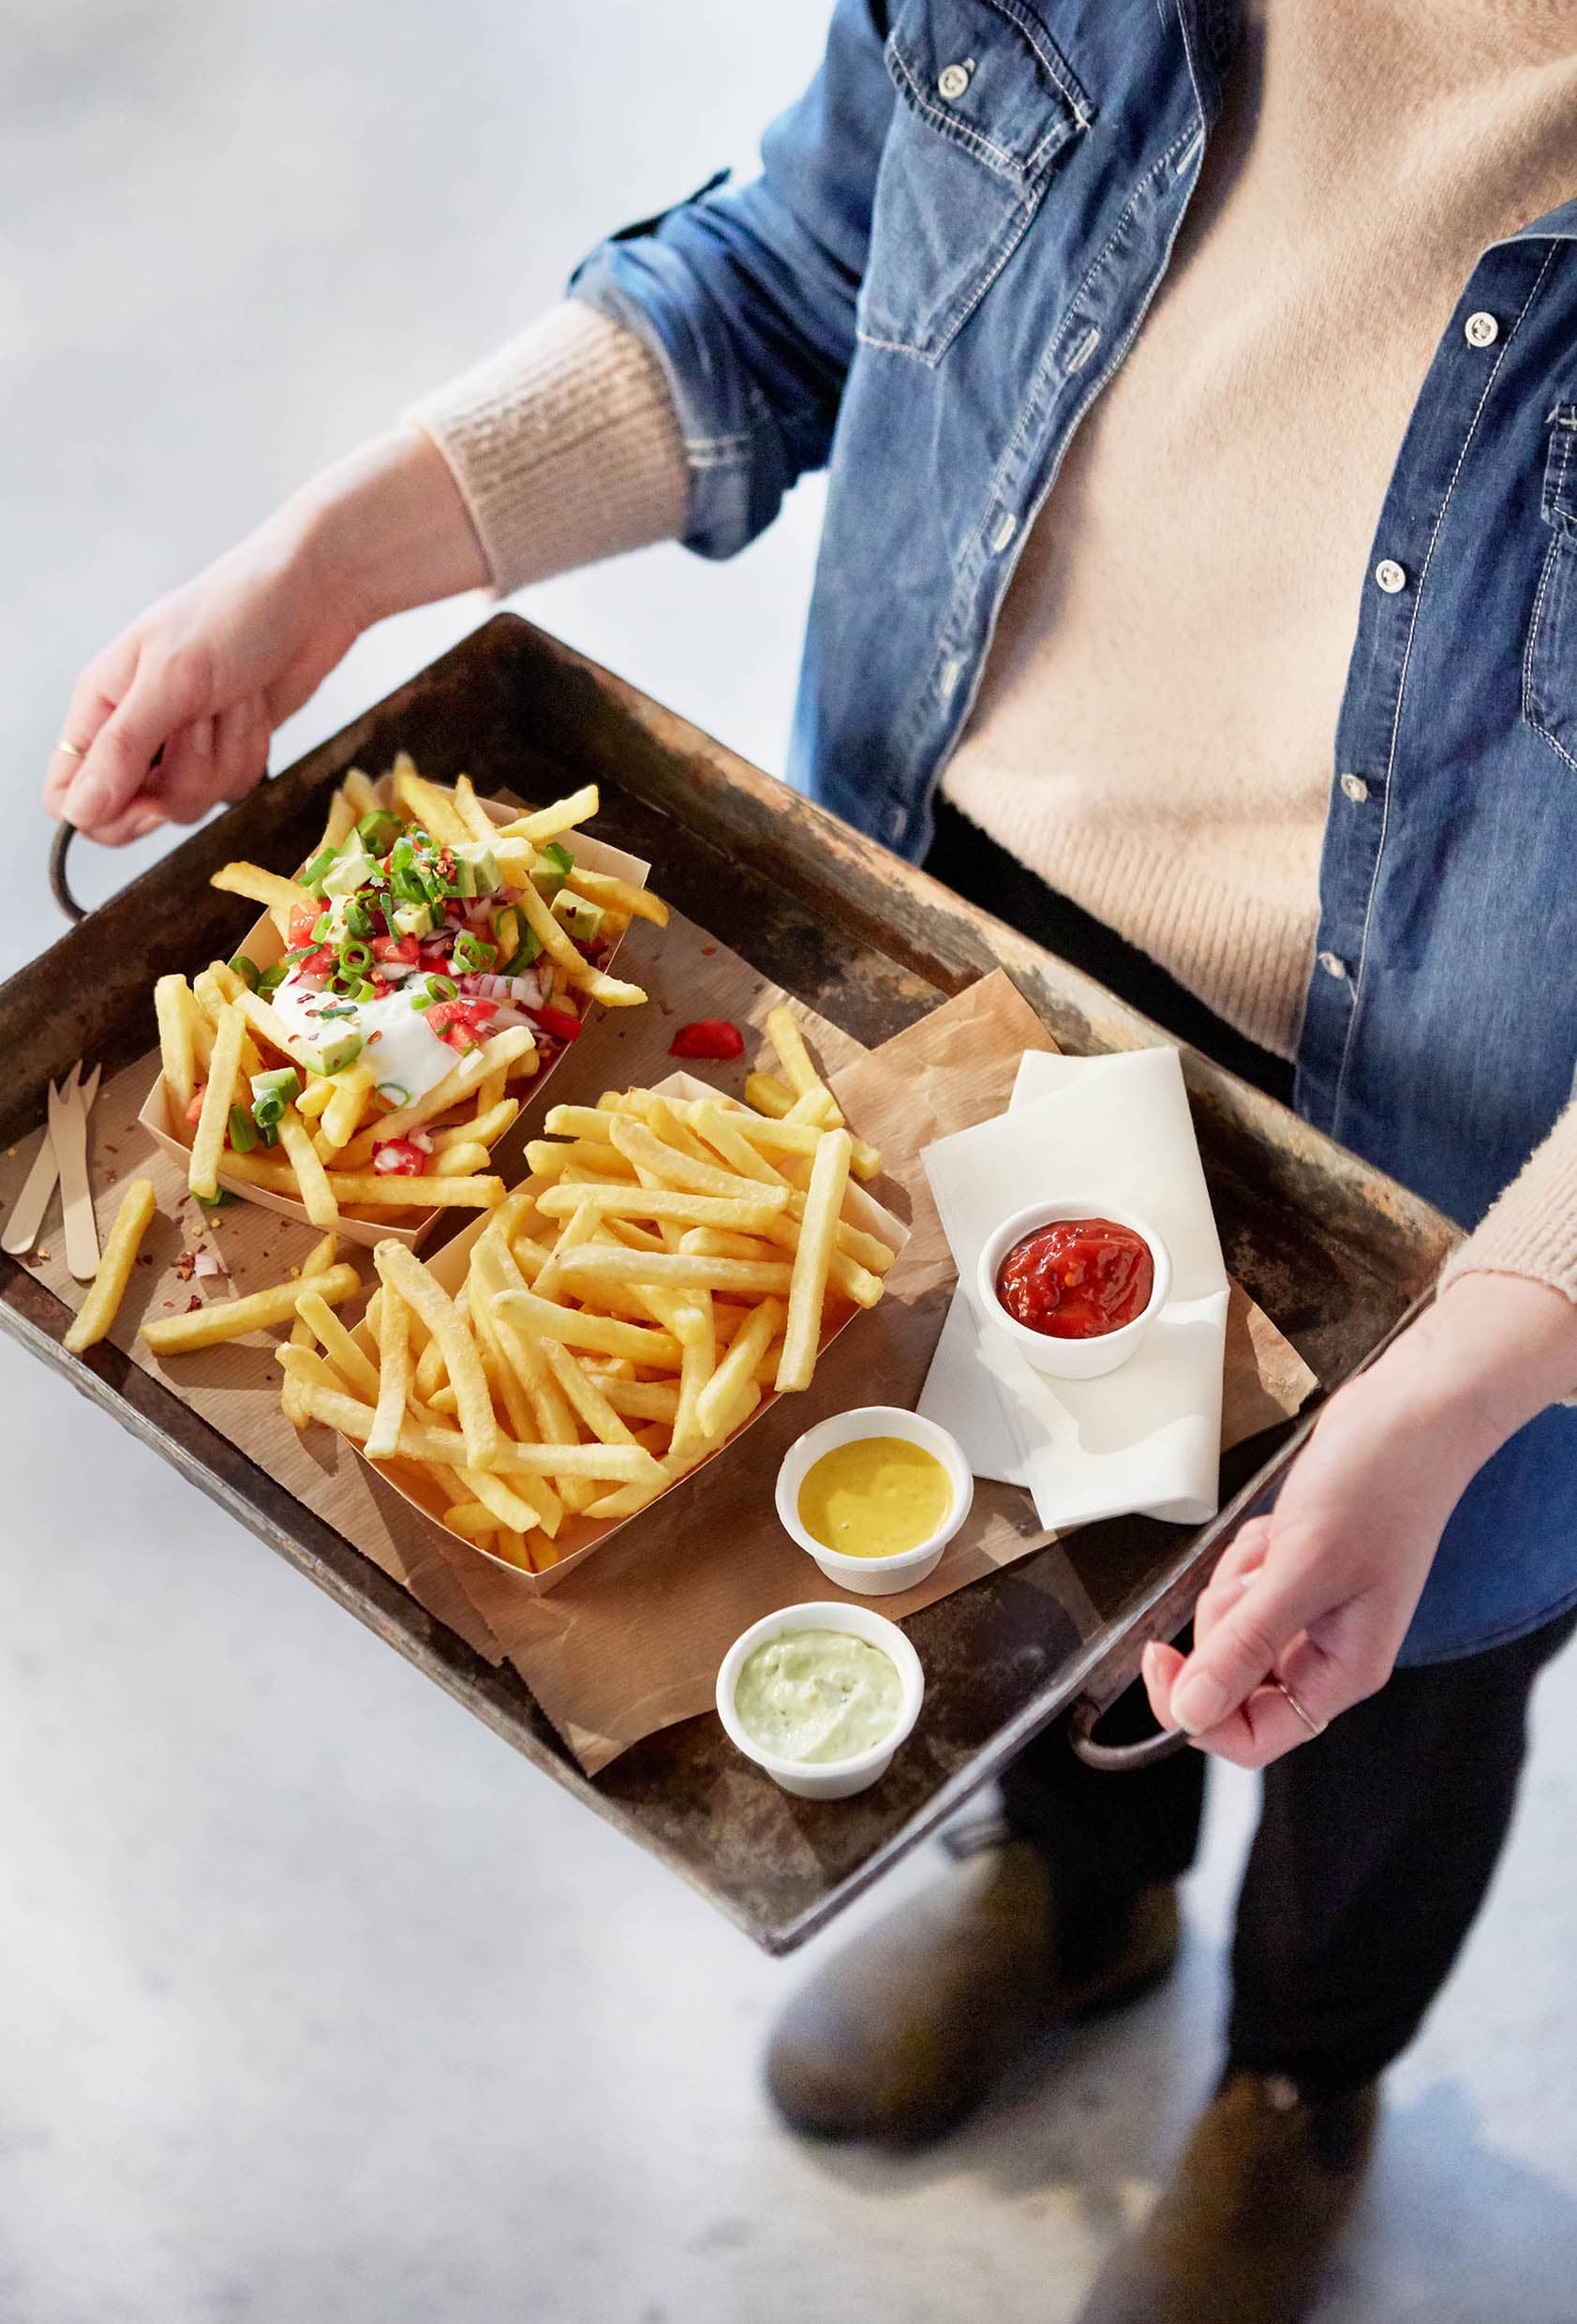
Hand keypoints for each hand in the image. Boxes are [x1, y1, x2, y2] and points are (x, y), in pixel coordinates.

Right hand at [45, 427, 488, 845]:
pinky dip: (250, 751)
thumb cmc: (234, 614)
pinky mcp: (226, 750)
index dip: (103, 815)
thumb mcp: (172, 679)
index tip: (149, 803)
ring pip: (193, 801)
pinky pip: (232, 788)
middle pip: (138, 808)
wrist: (313, 596)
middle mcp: (136, 729)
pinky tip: (254, 707)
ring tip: (231, 699)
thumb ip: (123, 748)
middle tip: (202, 725)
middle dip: (184, 777)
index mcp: (100, 704)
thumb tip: (80, 811)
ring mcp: (183, 744)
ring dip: (226, 754)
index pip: (69, 794)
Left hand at [1142, 1269, 1576, 1764]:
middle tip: (1262, 1567)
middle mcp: (1328, 1651)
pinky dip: (1248, 1550)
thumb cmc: (1377, 1487)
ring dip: (1238, 1576)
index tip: (1161, 1656)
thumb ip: (1245, 1646)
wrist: (1410, 1413)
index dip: (1197, 1710)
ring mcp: (1313, 1610)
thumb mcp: (1302, 1570)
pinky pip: (1243, 1579)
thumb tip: (1191, 1715)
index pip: (1252, 1736)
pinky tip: (1283, 1523)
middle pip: (1233, 1675)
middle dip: (1227, 1616)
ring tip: (1281, 1537)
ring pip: (1232, 1621)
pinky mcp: (1299, 1571)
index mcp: (1343, 1671)